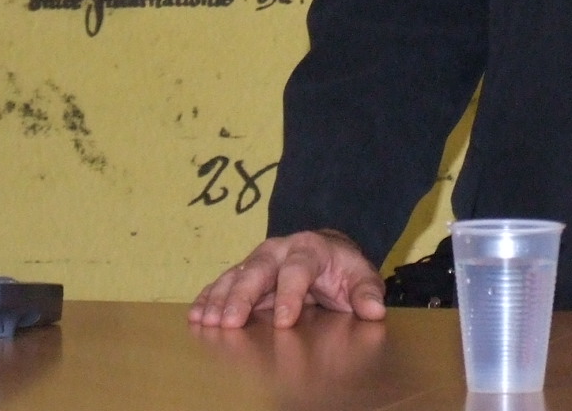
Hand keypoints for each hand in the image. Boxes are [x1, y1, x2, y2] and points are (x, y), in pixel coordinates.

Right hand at [188, 229, 385, 328]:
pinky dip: (208, 298)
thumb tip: (375, 309)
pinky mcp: (243, 272)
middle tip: (230, 321)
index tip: (284, 320)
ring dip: (219, 298)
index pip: (298, 269)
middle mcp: (279, 250)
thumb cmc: (341, 269)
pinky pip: (222, 283)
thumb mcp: (360, 276)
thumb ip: (367, 292)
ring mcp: (258, 260)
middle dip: (243, 295)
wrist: (325, 252)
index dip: (290, 294)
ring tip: (206, 320)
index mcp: (310, 249)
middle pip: (258, 269)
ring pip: (236, 275)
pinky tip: (196, 314)